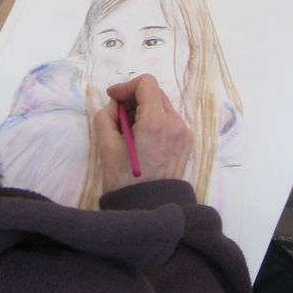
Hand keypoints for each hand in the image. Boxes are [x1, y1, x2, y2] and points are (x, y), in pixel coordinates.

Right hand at [94, 74, 192, 193]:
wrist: (148, 208)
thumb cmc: (124, 179)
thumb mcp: (105, 145)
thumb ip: (106, 115)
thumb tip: (117, 105)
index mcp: (156, 122)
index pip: (146, 84)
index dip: (126, 86)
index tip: (112, 98)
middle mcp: (175, 123)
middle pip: (155, 93)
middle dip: (134, 98)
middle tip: (118, 115)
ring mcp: (184, 133)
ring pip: (163, 106)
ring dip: (144, 109)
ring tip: (130, 129)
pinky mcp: (186, 142)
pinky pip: (169, 120)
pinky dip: (154, 120)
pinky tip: (143, 138)